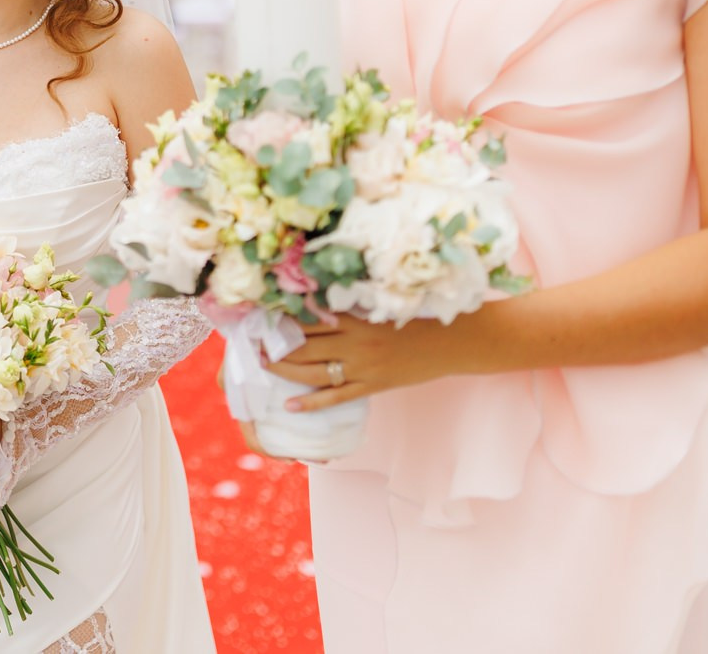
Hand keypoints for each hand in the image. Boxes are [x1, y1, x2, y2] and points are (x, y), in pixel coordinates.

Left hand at [263, 311, 464, 412]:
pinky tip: (290, 404)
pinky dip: (311, 402)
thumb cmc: (417, 317)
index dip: (283, 317)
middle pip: (305, 344)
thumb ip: (351, 307)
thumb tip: (317, 303)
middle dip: (276, 344)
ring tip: (264, 366)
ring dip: (284, 369)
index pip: (310, 316)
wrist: (454, 341)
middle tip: (252, 343)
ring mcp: (363, 366)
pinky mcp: (373, 385)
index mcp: (356, 316)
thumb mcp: (381, 306)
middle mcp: (356, 340)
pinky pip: (336, 396)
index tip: (261, 315)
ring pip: (313, 370)